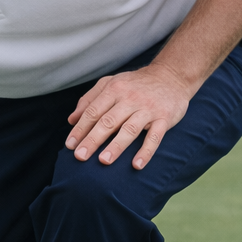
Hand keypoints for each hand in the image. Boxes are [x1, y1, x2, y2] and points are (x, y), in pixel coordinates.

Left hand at [65, 64, 193, 169]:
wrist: (171, 76)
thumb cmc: (135, 84)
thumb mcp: (111, 83)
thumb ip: (89, 99)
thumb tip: (71, 120)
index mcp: (114, 90)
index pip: (93, 111)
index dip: (80, 129)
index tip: (70, 145)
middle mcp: (130, 98)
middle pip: (108, 121)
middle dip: (93, 139)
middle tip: (80, 156)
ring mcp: (148, 109)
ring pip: (129, 129)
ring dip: (116, 146)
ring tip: (104, 161)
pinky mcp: (165, 118)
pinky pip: (155, 137)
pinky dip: (146, 151)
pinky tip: (137, 165)